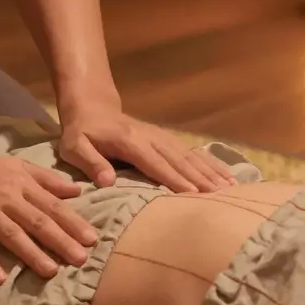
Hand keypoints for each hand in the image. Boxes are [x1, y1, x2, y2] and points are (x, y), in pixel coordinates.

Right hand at [0, 149, 99, 284]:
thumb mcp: (16, 166)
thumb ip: (46, 179)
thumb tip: (77, 190)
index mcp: (20, 184)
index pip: (50, 205)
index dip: (72, 222)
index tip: (91, 239)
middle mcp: (5, 198)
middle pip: (36, 221)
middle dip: (59, 240)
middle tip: (80, 259)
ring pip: (11, 234)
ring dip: (31, 253)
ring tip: (51, 271)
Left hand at [60, 106, 235, 192]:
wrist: (92, 108)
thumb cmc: (81, 133)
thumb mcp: (74, 147)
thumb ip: (91, 162)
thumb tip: (107, 181)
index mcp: (129, 141)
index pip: (154, 162)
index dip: (172, 177)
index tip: (191, 194)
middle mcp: (150, 137)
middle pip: (178, 159)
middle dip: (199, 178)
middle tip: (219, 196)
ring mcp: (161, 137)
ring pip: (189, 155)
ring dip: (210, 171)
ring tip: (230, 188)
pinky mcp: (166, 139)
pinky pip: (191, 152)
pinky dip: (209, 164)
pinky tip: (226, 176)